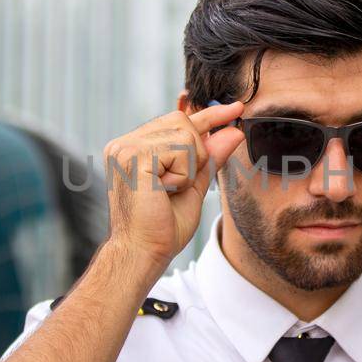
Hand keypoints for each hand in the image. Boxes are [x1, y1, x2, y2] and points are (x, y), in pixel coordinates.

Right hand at [101, 100, 245, 275]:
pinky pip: (179, 150)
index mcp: (134, 148)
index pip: (176, 121)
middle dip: (196, 153)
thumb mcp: (194, 186)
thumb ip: (210, 158)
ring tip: (167, 190)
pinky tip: (163, 191)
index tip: (237, 108)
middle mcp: (125, 143)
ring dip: (189, 167)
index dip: (209, 115)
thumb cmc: (163, 227)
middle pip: (183, 122)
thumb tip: (234, 130)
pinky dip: (182, 174)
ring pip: (184, 134)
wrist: (144, 253)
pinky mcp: (132, 156)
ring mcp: (125, 147)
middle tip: (178, 184)